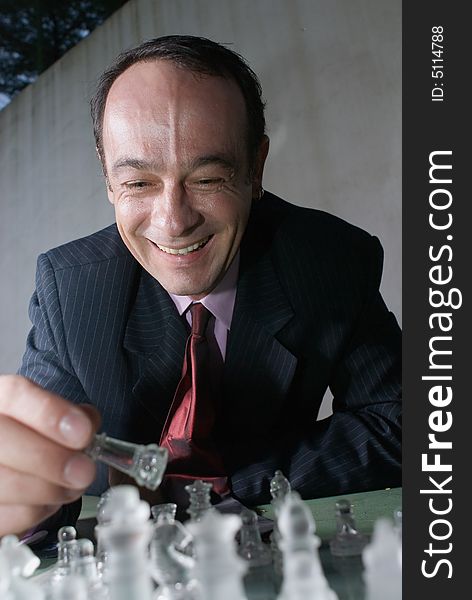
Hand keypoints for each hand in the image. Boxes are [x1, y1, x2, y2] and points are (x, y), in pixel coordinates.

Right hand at [0, 375, 99, 535]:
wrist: (14, 459)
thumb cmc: (34, 434)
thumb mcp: (51, 413)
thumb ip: (72, 415)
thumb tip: (89, 426)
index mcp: (0, 397)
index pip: (15, 394)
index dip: (50, 414)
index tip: (83, 432)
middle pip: (5, 442)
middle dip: (52, 460)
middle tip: (84, 470)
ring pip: (9, 484)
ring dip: (52, 490)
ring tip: (74, 485)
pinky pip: (13, 515)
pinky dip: (39, 510)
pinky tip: (50, 497)